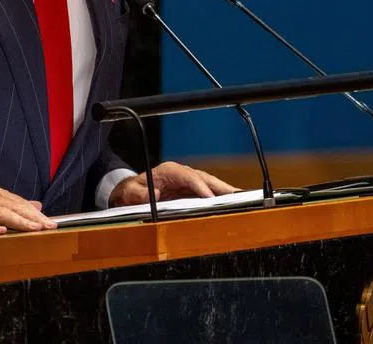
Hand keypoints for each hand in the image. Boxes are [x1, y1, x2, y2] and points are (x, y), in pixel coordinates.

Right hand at [0, 186, 57, 239]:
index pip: (19, 203)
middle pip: (13, 207)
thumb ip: (13, 205)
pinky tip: (1, 232)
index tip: (52, 223)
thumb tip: (37, 205)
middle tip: (49, 226)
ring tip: (33, 228)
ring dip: (18, 221)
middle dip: (33, 217)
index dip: (36, 213)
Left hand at [108, 161, 236, 207]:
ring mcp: (188, 181)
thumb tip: (155, 194)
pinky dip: (220, 197)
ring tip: (241, 200)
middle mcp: (182, 174)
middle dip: (221, 187)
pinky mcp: (191, 190)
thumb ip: (139, 194)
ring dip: (225, 192)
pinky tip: (232, 202)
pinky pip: (208, 192)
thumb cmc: (132, 191)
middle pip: (205, 178)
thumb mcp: (131, 193)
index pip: (189, 176)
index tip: (210, 197)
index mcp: (169, 171)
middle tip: (237, 196)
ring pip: (210, 184)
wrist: (132, 191)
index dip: (201, 186)